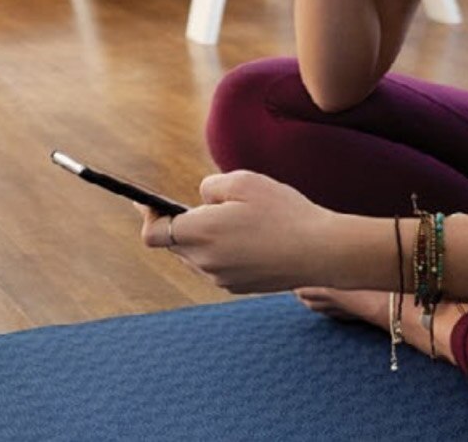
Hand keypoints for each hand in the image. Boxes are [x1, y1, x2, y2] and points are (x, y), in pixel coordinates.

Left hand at [138, 170, 336, 293]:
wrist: (320, 251)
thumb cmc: (283, 212)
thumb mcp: (244, 181)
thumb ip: (211, 187)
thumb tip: (201, 200)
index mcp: (200, 234)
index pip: (153, 234)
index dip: (147, 215)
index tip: (146, 202)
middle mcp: (204, 262)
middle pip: (175, 244)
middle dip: (180, 223)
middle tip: (199, 204)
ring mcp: (222, 278)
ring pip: (197, 256)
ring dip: (203, 238)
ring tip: (229, 218)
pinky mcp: (240, 286)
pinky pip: (218, 266)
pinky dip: (223, 250)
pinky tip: (247, 236)